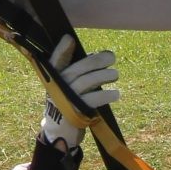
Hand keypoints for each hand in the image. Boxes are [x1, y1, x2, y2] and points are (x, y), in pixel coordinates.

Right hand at [40, 34, 117, 149]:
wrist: (62, 130)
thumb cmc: (69, 102)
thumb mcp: (68, 85)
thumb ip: (80, 70)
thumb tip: (104, 55)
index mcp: (54, 77)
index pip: (55, 61)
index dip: (61, 50)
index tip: (70, 39)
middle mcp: (58, 87)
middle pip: (78, 69)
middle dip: (97, 61)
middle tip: (112, 57)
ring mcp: (66, 100)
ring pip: (87, 82)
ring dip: (104, 76)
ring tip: (115, 75)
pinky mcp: (76, 112)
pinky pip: (93, 100)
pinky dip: (106, 95)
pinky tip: (116, 94)